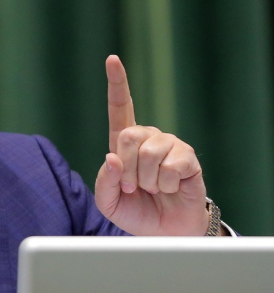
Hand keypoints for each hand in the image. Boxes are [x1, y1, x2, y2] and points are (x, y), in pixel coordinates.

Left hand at [94, 55, 209, 235]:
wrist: (164, 233)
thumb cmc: (135, 211)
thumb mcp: (108, 201)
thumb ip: (104, 181)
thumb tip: (112, 158)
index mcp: (124, 143)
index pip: (119, 108)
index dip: (117, 83)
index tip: (112, 59)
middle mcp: (148, 137)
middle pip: (128, 136)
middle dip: (126, 169)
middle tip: (134, 187)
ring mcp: (169, 145)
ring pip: (149, 153)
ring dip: (147, 181)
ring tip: (153, 189)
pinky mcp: (188, 158)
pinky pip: (171, 167)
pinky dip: (166, 185)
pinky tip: (171, 189)